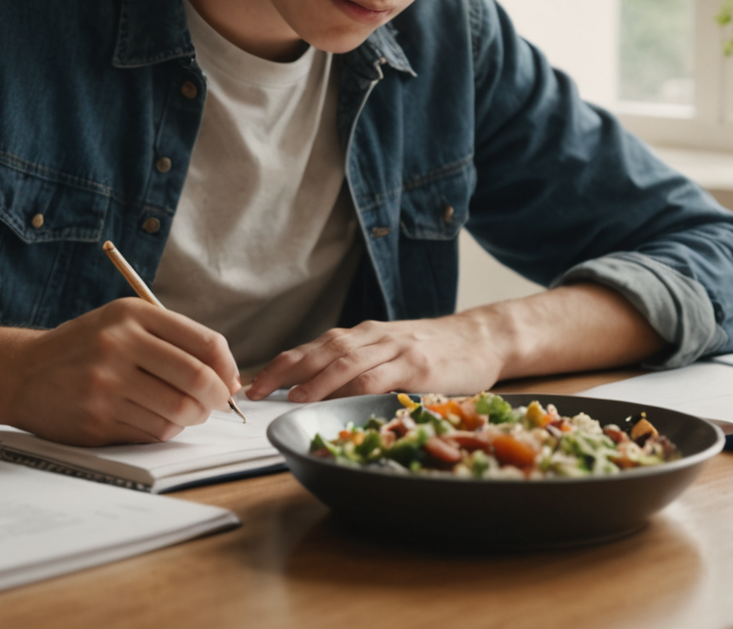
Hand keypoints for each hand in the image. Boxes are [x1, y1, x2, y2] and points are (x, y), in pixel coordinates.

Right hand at [0, 298, 241, 445]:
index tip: (230, 380)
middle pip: (196, 379)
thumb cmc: (83, 348)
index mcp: (132, 315)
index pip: (204, 342)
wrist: (22, 373)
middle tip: (217, 404)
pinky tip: (154, 420)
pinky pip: (152, 432)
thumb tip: (228, 377)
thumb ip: (172, 341)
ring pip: (177, 411)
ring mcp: (106, 385)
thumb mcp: (122, 323)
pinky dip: (164, 430)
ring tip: (185, 412)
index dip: (227, 367)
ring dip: (192, 418)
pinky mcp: (97, 419)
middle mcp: (119, 345)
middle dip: (217, 398)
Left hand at [246, 314, 506, 402]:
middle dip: (283, 370)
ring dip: (315, 379)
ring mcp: (395, 349)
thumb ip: (358, 368)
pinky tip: (339, 396)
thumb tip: (314, 394)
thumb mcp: (389, 353)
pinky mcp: (417, 365)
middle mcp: (372, 337)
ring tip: (290, 396)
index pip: (312, 347)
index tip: (252, 383)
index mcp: (362, 336)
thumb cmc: (433, 351)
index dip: (279, 364)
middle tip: (254, 391)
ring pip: (346, 360)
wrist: (481, 337)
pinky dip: (355, 386)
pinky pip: (381, 374)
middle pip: (319, 350)